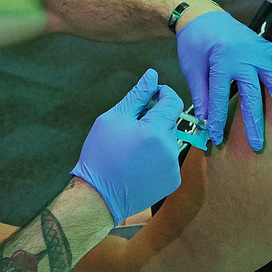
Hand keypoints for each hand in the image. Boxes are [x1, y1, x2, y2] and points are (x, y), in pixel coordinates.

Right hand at [70, 69, 183, 225]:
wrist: (98, 196)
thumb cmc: (100, 154)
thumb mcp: (113, 118)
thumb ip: (137, 95)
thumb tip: (152, 75)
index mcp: (156, 131)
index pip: (173, 101)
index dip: (162, 94)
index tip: (150, 96)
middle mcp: (170, 149)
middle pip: (170, 122)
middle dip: (154, 119)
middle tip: (130, 128)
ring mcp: (173, 167)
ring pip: (169, 141)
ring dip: (155, 138)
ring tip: (132, 150)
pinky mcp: (172, 181)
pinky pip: (169, 160)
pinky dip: (157, 158)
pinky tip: (138, 164)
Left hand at [176, 11, 271, 150]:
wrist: (203, 15)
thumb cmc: (194, 42)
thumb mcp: (191, 68)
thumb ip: (201, 94)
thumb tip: (205, 121)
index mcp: (222, 63)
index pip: (220, 99)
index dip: (217, 120)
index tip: (217, 139)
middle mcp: (244, 59)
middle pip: (251, 96)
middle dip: (254, 123)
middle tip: (259, 145)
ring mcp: (258, 53)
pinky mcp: (266, 47)